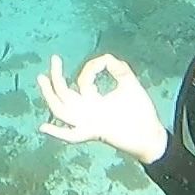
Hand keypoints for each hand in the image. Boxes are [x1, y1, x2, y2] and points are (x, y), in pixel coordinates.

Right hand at [36, 53, 167, 164]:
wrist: (152, 135)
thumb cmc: (142, 111)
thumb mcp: (129, 82)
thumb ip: (117, 67)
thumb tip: (103, 59)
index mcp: (94, 102)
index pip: (81, 83)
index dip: (89, 70)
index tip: (103, 63)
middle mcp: (87, 113)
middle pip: (63, 95)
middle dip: (56, 77)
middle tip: (55, 59)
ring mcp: (89, 123)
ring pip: (61, 111)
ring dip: (50, 95)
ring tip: (42, 77)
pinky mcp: (95, 132)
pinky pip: (72, 135)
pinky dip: (58, 133)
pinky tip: (44, 126)